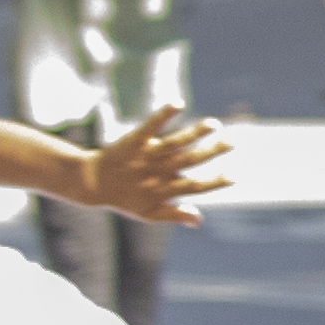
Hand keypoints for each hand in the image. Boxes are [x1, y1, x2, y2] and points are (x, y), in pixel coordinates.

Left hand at [82, 108, 232, 228]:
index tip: (233, 177)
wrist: (91, 183)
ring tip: (214, 124)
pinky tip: (179, 104)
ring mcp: (147, 155)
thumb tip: (200, 220)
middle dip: (211, 152)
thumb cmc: (125, 199)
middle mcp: (158, 170)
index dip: (214, 183)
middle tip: (231, 143)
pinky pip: (151, 126)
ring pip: (176, 142)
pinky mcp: (135, 141)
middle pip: (190, 160)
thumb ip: (174, 215)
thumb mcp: (148, 213)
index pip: (194, 186)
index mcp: (164, 189)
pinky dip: (164, 114)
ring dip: (196, 133)